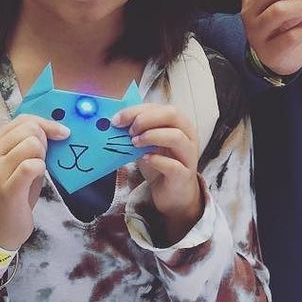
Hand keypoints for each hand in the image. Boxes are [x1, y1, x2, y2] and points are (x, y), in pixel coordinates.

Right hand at [0, 115, 69, 249]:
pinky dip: (40, 168)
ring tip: (36, 171)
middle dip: (45, 141)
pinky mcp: (7, 189)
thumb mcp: (19, 162)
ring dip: (42, 156)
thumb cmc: (14, 192)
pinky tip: (36, 178)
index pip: (24, 119)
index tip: (61, 133)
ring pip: (32, 144)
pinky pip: (31, 166)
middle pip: (30, 129)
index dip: (46, 123)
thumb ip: (30, 143)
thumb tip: (57, 128)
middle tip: (41, 160)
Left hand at [112, 103, 201, 241]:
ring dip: (152, 136)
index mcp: (178, 123)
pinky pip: (173, 165)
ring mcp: (188, 155)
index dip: (136, 111)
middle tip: (129, 130)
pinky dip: (156, 160)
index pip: (159, 107)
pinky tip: (145, 159)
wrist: (173, 194)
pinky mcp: (185, 175)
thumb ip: (136, 133)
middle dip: (146, 119)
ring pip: (176, 136)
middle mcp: (187, 135)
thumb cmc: (160, 165)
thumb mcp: (147, 145)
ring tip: (135, 143)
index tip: (117, 119)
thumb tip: (113, 123)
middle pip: (172, 115)